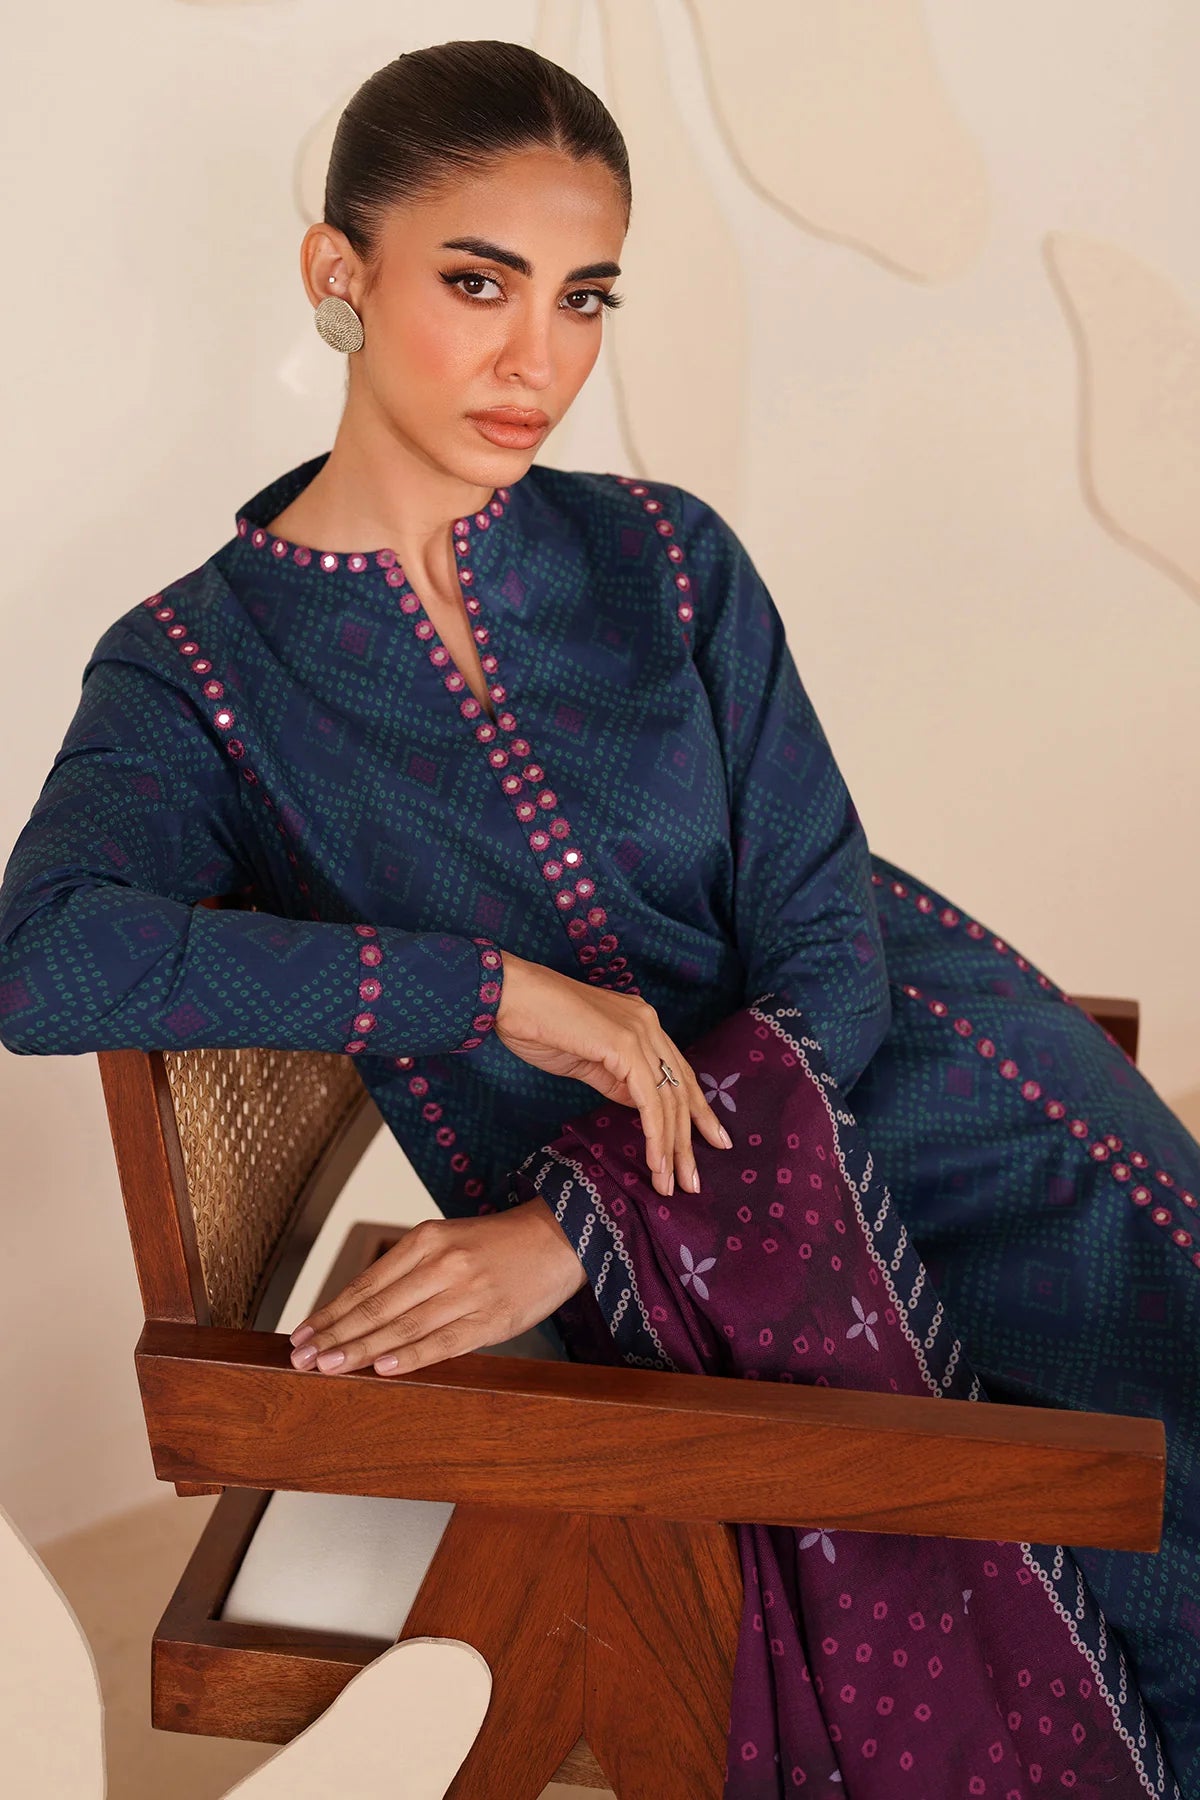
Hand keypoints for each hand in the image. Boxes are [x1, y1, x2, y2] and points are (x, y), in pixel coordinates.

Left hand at [287, 1198, 588, 1377]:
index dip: (329, 1313)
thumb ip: (408, 1271)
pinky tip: (385, 1369)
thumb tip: (358, 1312)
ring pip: (403, 1327)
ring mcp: (467, 1291)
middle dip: (334, 1335)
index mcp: (426, 1239)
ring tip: (328, 1368)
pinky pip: (444, 1342)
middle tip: (301, 1359)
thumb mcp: (448, 1240)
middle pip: (376, 1307)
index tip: (300, 1336)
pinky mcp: (492, 1319)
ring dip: (361, 1350)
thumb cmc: (497, 1244)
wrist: (561, 1237)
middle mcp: (442, 1263)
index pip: (365, 1284)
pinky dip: (412, 1357)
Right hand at [493, 951, 732, 1196]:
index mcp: (642, 1023)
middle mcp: (648, 1024)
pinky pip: (649, 1100)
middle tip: (694, 1181)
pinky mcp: (625, 1046)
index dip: (696, 1111)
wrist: (510, 996)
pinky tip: (656, 1163)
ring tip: (671, 1184)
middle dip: (689, 1140)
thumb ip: (617, 1079)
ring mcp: (639, 1032)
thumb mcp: (587, 1060)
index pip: (679, 1073)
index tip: (711, 1141)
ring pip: (669, 1100)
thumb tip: (641, 1107)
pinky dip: (655, 1135)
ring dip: (672, 1148)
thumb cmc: (538, 1026)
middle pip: (681, 1090)